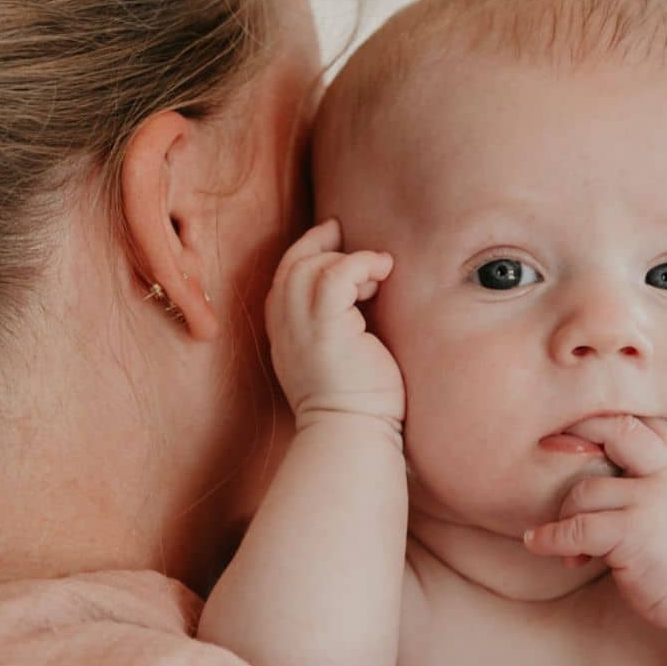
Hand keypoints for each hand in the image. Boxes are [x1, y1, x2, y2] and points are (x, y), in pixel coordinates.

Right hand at [266, 219, 403, 429]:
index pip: (285, 279)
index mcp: (284, 336)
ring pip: (311, 267)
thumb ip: (337, 328)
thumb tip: (362, 299)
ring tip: (376, 276)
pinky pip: (336, 275)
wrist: (354, 432)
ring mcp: (300, 327)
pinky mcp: (324, 328)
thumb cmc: (358, 404)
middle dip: (321, 244)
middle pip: (293, 266)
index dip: (306, 252)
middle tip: (348, 233)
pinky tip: (382, 272)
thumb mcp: (339, 358)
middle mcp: (284, 328)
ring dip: (348, 262)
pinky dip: (361, 264)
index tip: (333, 237)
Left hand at [522, 415, 666, 636]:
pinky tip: (540, 543)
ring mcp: (650, 502)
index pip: (636, 424)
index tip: (569, 430)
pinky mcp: (632, 534)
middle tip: (544, 449)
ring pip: (584, 490)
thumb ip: (649, 481)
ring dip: (564, 516)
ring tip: (567, 543)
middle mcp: (665, 476)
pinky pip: (577, 528)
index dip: (599, 420)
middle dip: (574, 437)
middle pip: (613, 434)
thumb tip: (591, 472)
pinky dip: (550, 537)